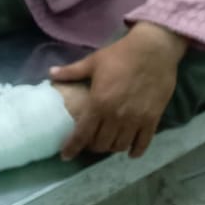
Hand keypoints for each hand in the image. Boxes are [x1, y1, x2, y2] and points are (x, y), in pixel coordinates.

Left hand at [49, 23, 186, 160]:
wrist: (153, 49)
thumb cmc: (121, 54)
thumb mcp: (93, 61)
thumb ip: (72, 71)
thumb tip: (50, 73)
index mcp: (99, 103)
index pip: (82, 134)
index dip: (72, 147)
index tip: (66, 155)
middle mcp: (116, 116)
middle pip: (101, 144)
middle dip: (92, 145)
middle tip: (90, 141)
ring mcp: (135, 119)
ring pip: (120, 146)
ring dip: (112, 147)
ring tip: (109, 142)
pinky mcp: (152, 119)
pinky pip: (142, 143)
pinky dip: (135, 151)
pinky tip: (130, 151)